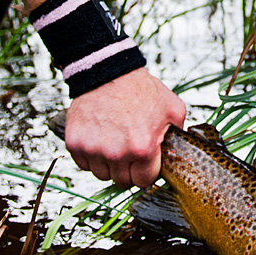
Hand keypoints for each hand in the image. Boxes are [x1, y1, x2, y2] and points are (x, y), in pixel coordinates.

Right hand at [64, 68, 185, 187]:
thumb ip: (179, 133)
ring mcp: (93, 150)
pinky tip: (99, 138)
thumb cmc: (139, 89)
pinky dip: (91, 156)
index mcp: (142, 149)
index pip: (144, 181)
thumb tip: (179, 150)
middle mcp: (116, 154)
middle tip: (128, 149)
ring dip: (108, 164)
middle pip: (122, 182)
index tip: (145, 162)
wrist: (108, 72)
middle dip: (128, 169)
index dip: (146, 172)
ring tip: (114, 141)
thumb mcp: (172, 108)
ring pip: (102, 175)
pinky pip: (84, 164)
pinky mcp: (75, 144)